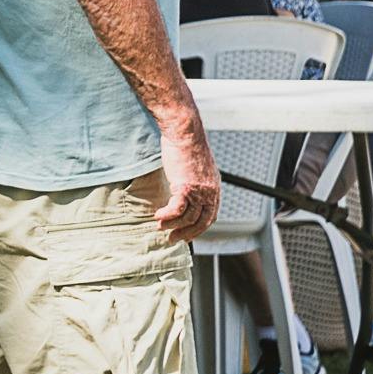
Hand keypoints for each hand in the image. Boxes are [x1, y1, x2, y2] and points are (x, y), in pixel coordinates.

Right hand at [151, 118, 220, 245]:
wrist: (186, 133)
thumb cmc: (188, 145)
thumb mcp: (197, 167)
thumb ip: (195, 179)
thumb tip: (184, 186)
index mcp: (215, 189)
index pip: (210, 216)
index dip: (199, 228)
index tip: (187, 235)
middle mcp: (210, 193)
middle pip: (201, 222)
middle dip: (186, 234)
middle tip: (173, 239)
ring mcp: (199, 191)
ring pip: (187, 218)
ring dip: (172, 226)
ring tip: (160, 227)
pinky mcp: (185, 187)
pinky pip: (176, 209)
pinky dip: (166, 216)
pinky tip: (157, 216)